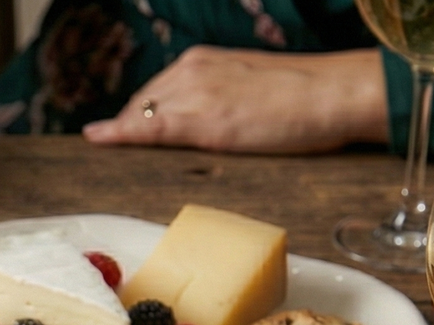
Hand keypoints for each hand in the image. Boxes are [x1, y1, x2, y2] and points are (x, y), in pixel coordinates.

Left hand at [82, 46, 387, 153]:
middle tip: (114, 150)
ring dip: (124, 135)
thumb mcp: (247, 88)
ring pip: (141, 116)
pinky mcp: (203, 121)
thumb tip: (195, 121)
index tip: (116, 131)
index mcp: (203, 61)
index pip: (153, 93)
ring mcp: (195, 94)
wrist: (336, 94)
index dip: (134, 118)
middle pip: (141, 105)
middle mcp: (192, 71)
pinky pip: (149, 128)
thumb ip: (214, 98)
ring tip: (106, 153)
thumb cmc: (304, 96)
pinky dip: (119, 134)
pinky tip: (98, 138)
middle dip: (127, 128)